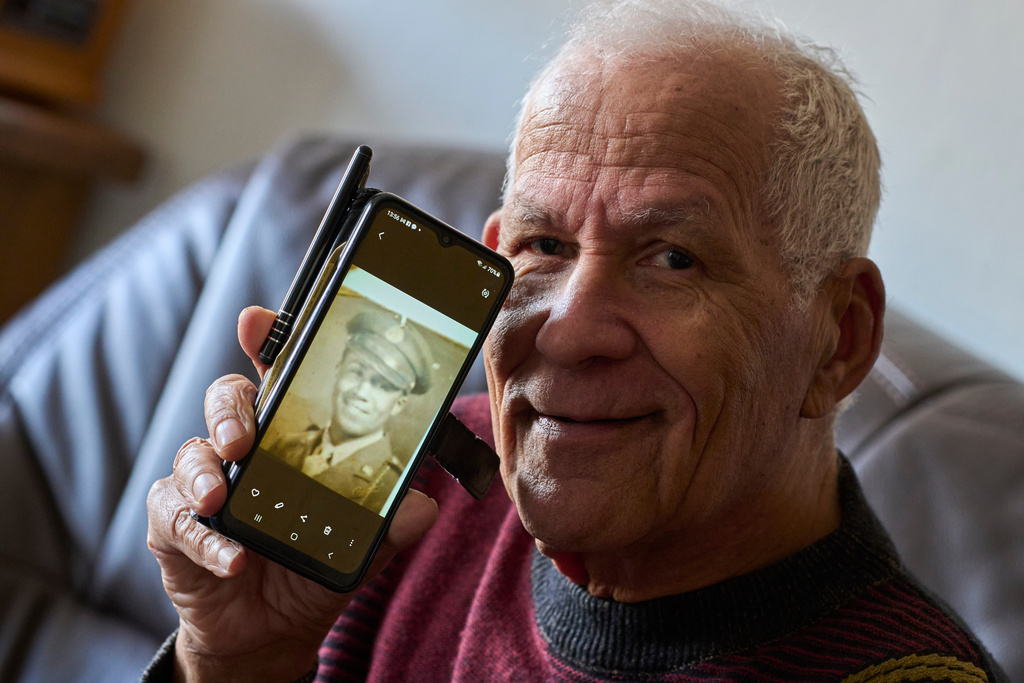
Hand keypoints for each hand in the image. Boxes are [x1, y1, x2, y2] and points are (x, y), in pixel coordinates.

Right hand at [146, 306, 437, 681]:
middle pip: (225, 402)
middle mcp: (242, 450)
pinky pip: (175, 520)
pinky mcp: (172, 526)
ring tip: (218, 501)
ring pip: (190, 454)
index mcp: (287, 438)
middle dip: (229, 411)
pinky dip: (204, 541)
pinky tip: (231, 560)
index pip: (276, 380)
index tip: (255, 321)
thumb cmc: (309, 567)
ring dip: (203, 474)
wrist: (270, 630)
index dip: (265, 344)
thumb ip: (386, 526)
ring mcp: (202, 484)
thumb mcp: (356, 547)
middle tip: (241, 440)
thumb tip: (421, 507)